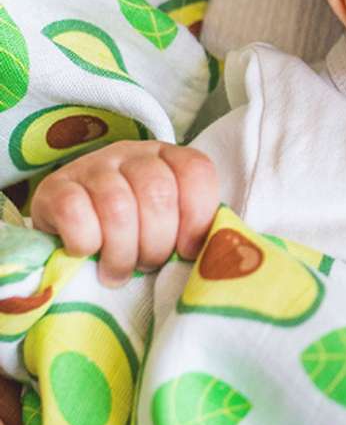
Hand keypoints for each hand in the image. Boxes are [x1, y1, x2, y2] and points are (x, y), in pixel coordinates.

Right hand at [30, 141, 218, 286]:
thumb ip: (189, 225)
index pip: (196, 170)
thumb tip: (212, 253)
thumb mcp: (164, 219)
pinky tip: (86, 253)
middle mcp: (131, 153)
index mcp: (167, 155)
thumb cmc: (129, 227)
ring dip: (122, 252)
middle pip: (157, 193)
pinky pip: (74, 212)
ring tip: (119, 271)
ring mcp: (92, 165)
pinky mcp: (54, 187)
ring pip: (118, 207)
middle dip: (157, 243)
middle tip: (148, 265)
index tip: (187, 251)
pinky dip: (85, 242)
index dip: (197, 216)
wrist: (66, 224)